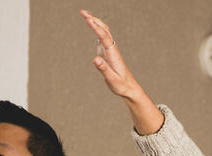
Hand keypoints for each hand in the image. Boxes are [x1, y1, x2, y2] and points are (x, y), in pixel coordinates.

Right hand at [80, 9, 164, 133]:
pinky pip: (102, 37)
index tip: (88, 19)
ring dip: (95, 22)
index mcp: (113, 54)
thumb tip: (95, 59)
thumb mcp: (112, 80)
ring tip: (84, 14)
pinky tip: (91, 25)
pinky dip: (96, 29)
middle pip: (104, 30)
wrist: (129, 88)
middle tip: (82, 12)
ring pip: (104, 31)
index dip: (96, 28)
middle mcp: (112, 49)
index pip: (104, 37)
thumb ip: (103, 69)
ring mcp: (110, 49)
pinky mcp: (107, 52)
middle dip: (94, 19)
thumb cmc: (121, 85)